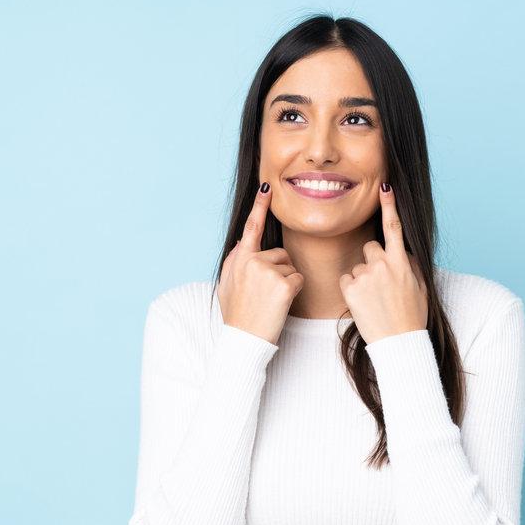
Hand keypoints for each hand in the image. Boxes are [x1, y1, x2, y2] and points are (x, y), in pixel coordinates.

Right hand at [217, 182, 304, 344]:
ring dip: (286, 283)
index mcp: (239, 258)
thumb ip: (235, 261)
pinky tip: (279, 304)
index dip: (259, 206)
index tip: (266, 186)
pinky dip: (294, 292)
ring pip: (290, 267)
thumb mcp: (227, 284)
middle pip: (281, 254)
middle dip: (279, 271)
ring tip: (269, 301)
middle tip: (264, 295)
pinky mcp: (283, 283)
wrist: (243, 338)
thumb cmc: (237, 314)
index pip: (251, 227)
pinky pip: (298, 279)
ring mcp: (268, 271)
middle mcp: (252, 260)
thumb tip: (242, 243)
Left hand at [339, 182, 428, 344]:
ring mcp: (367, 276)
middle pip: (370, 248)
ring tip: (374, 300)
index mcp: (402, 262)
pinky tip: (363, 304)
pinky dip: (352, 290)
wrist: (399, 342)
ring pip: (358, 266)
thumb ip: (411, 265)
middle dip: (373, 261)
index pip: (394, 227)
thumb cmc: (411, 316)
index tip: (385, 186)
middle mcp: (384, 265)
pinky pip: (347, 280)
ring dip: (363, 279)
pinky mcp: (351, 289)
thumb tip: (403, 253)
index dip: (389, 205)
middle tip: (381, 286)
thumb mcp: (419, 287)